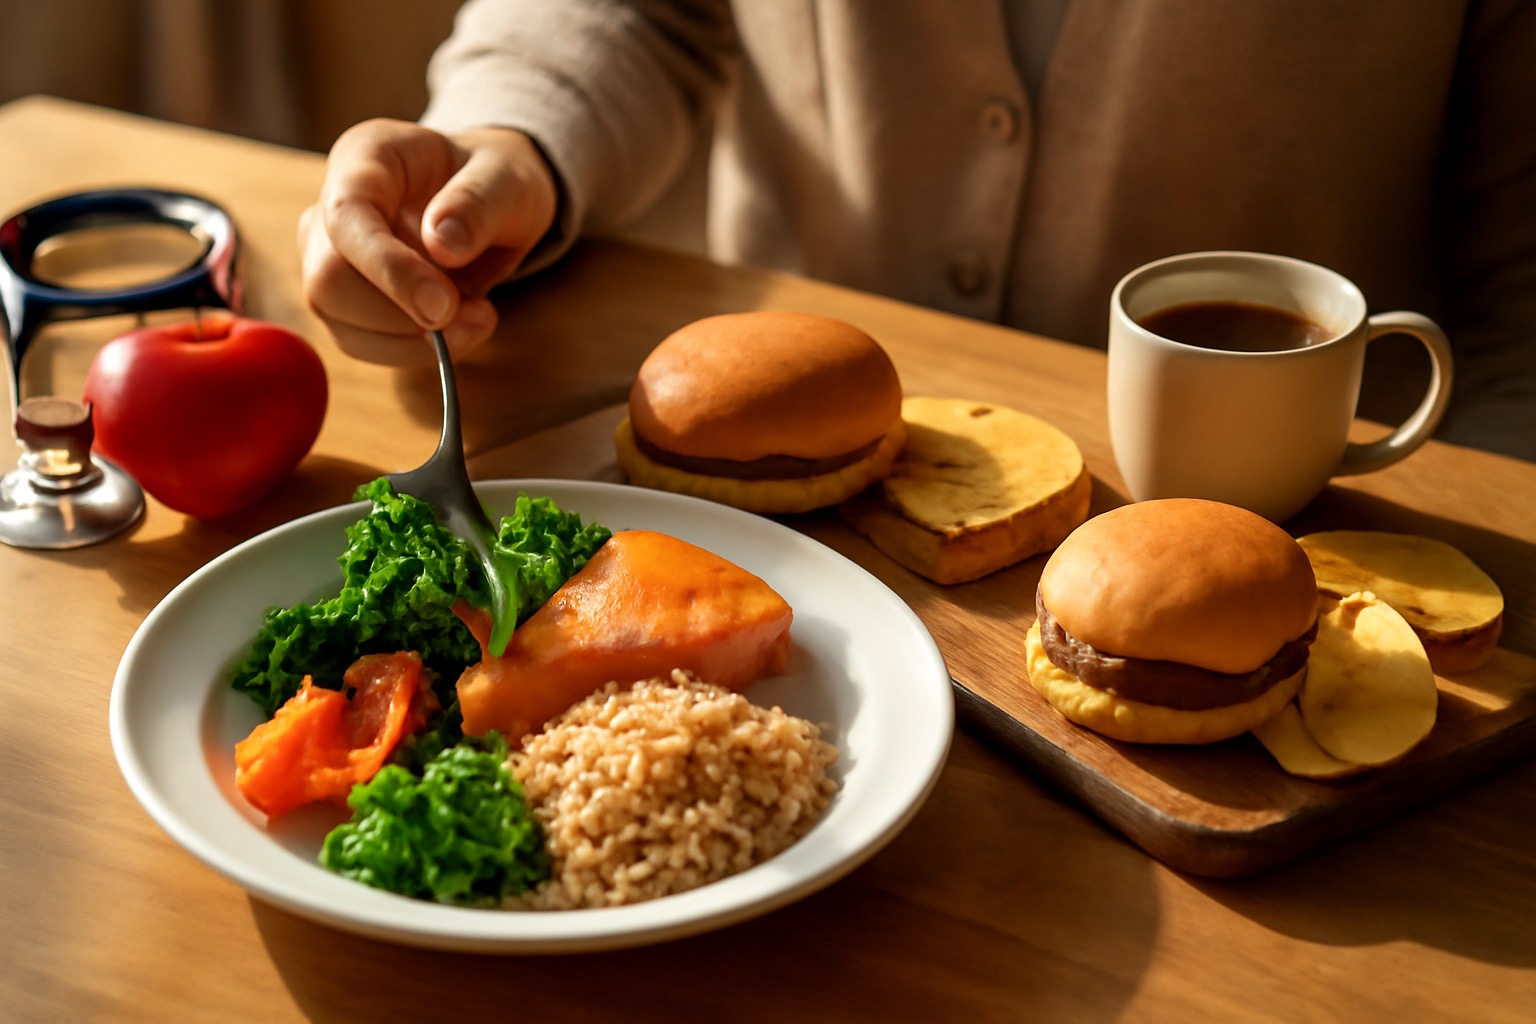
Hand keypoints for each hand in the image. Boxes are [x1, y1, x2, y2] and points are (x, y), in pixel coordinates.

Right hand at [299, 119, 557, 365]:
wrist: (489, 200)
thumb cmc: (493, 180)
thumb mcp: (507, 179)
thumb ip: (478, 203)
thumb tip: (443, 245)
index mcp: (364, 158)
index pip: (347, 217)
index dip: (388, 268)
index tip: (443, 305)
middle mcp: (331, 206)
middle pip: (329, 280)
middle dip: (403, 315)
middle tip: (479, 314)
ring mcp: (329, 256)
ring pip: (339, 319)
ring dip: (412, 340)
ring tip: (479, 318)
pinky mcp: (345, 300)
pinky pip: (361, 342)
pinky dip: (412, 351)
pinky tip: (458, 331)